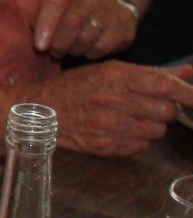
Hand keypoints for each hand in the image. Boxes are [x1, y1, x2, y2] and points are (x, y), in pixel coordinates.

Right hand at [28, 62, 192, 157]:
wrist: (39, 111)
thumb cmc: (76, 87)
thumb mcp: (110, 71)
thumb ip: (152, 73)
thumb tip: (188, 73)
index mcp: (116, 75)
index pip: (164, 86)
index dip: (188, 94)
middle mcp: (113, 100)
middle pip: (166, 110)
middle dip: (165, 109)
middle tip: (148, 105)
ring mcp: (109, 125)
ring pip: (157, 131)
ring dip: (152, 126)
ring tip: (131, 118)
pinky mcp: (105, 145)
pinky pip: (141, 145)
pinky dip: (137, 139)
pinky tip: (120, 129)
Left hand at [34, 0, 138, 59]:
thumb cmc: (69, 4)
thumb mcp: (51, 1)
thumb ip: (38, 15)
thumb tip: (38, 39)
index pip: (56, 0)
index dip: (45, 25)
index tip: (39, 46)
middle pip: (73, 21)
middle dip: (59, 42)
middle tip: (53, 52)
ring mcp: (114, 6)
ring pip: (89, 37)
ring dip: (74, 49)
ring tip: (69, 50)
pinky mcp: (127, 25)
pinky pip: (104, 47)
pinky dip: (91, 53)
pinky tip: (86, 49)